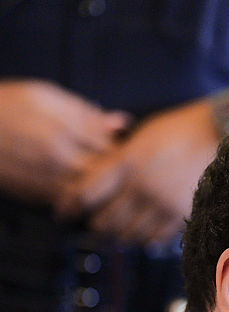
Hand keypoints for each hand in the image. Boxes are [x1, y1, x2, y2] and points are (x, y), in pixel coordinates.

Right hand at [0, 80, 128, 203]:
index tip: (125, 149)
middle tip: (120, 169)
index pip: (113, 151)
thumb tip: (121, 123)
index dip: (123, 152)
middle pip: (106, 178)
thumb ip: (85, 113)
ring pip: (90, 197)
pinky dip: (80, 201)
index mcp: (65, 133)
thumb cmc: (4, 105)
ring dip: (101, 192)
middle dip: (116, 175)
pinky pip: (69, 206)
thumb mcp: (44, 96)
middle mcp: (57, 161)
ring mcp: (45, 182)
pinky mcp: (34, 197)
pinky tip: (79, 189)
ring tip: (102, 182)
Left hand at [56, 97, 219, 245]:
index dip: (70, 206)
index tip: (64, 212)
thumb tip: (98, 179)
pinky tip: (144, 237)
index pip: (86, 192)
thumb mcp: (141, 138)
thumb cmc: (180, 130)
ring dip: (120, 236)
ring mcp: (162, 203)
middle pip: (105, 219)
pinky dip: (146, 240)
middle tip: (94, 225)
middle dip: (96, 225)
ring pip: (129, 233)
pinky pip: (156, 238)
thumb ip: (119, 160)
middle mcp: (141, 186)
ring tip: (119, 233)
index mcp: (126, 162)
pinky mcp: (182, 214)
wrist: (220, 135)